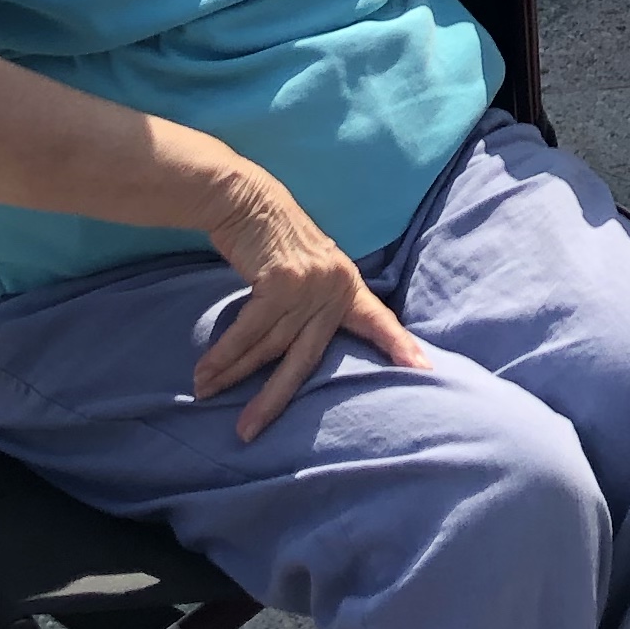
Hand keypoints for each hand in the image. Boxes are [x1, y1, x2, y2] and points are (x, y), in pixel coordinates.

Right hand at [198, 168, 427, 439]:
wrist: (248, 197)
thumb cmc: (274, 236)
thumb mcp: (307, 266)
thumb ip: (314, 300)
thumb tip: (300, 340)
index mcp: (346, 284)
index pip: (377, 319)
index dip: (398, 344)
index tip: (424, 367)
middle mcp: (333, 288)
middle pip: (304, 359)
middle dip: (274, 399)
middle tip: (248, 431)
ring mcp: (309, 287)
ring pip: (268, 347)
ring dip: (231, 373)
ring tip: (205, 391)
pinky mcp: (281, 284)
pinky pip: (249, 331)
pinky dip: (225, 354)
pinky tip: (206, 371)